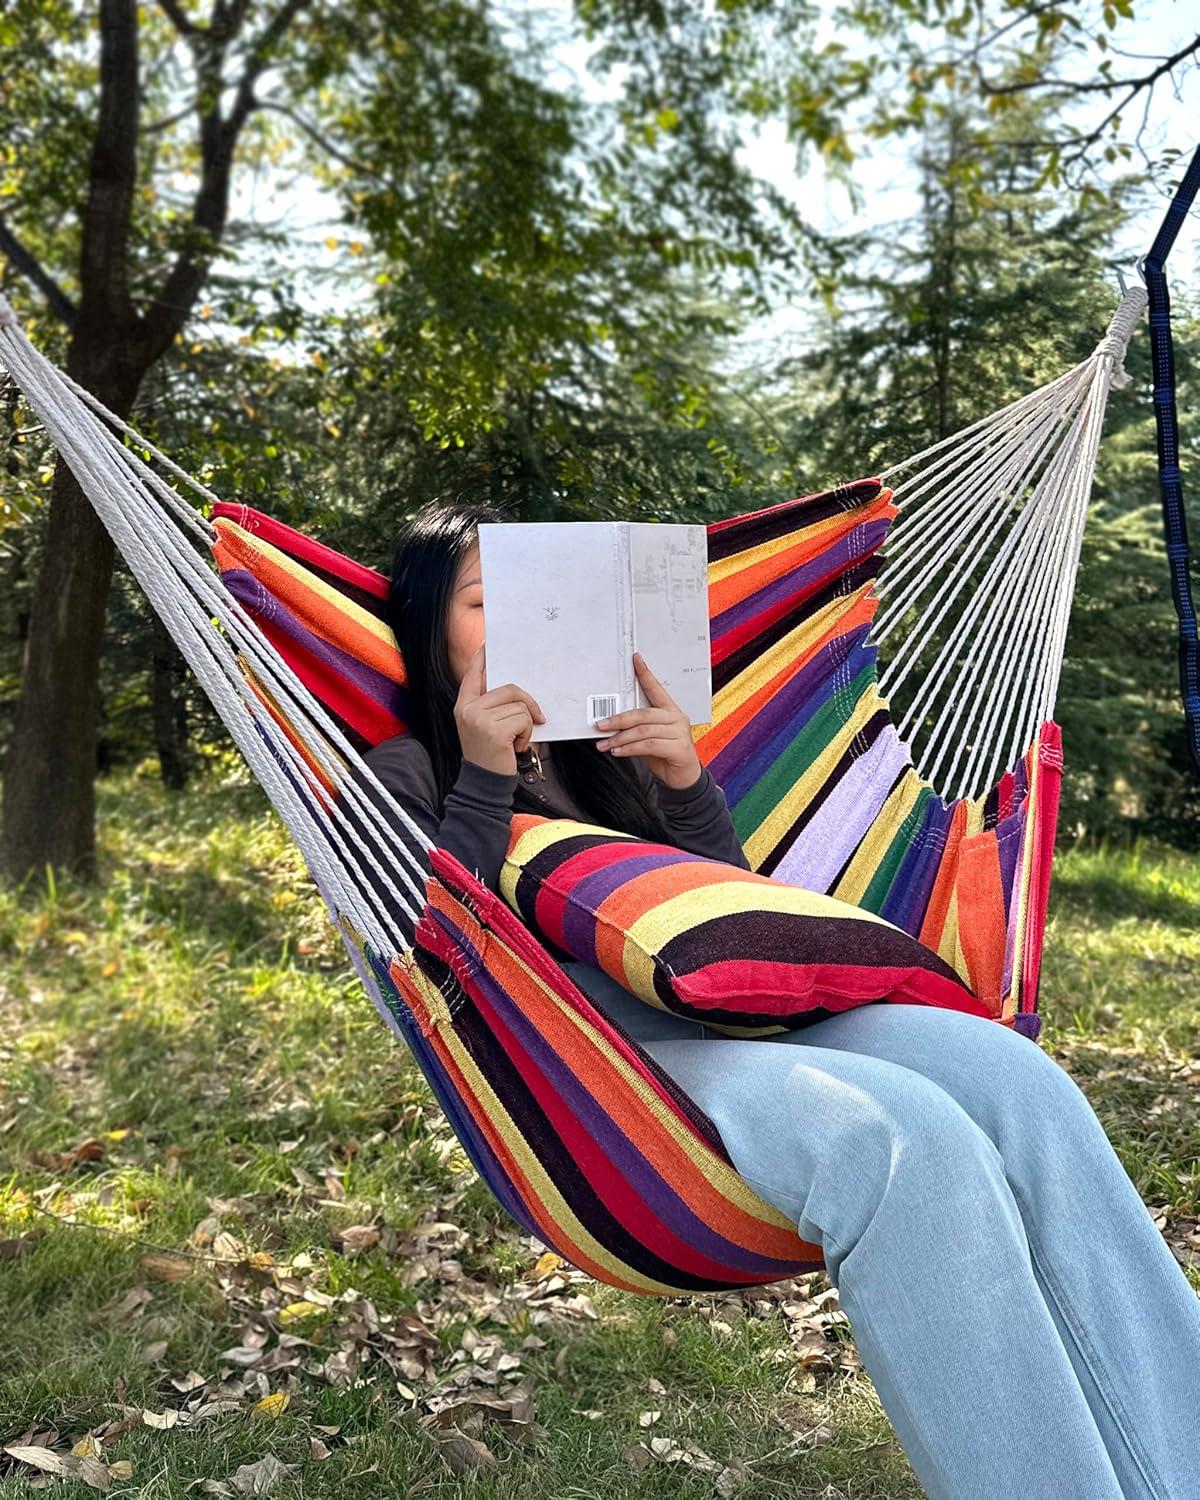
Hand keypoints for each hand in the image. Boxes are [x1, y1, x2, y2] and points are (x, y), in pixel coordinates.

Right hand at [454, 643, 545, 775]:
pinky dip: (528, 734)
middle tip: (535, 719)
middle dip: (526, 704)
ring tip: (516, 740)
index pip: (473, 673)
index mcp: (463, 704)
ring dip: (526, 724)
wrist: (484, 784)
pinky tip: (516, 746)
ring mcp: (478, 718)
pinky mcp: (493, 730)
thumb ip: (492, 706)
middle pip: (509, 688)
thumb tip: (514, 689)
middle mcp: (467, 708)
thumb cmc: (490, 755)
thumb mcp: (484, 726)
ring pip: (519, 705)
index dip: (482, 657)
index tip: (488, 643)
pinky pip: (523, 719)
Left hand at [594, 651, 703, 789]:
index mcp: (670, 710)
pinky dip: (630, 749)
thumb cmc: (666, 754)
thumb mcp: (651, 738)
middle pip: (643, 714)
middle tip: (601, 725)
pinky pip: (649, 746)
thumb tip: (611, 725)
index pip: (656, 688)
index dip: (645, 674)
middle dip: (619, 719)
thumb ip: (637, 729)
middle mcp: (676, 718)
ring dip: (620, 738)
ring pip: (643, 731)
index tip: (635, 659)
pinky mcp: (679, 749)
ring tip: (605, 744)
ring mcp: (680, 733)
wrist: (684, 777)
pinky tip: (618, 752)